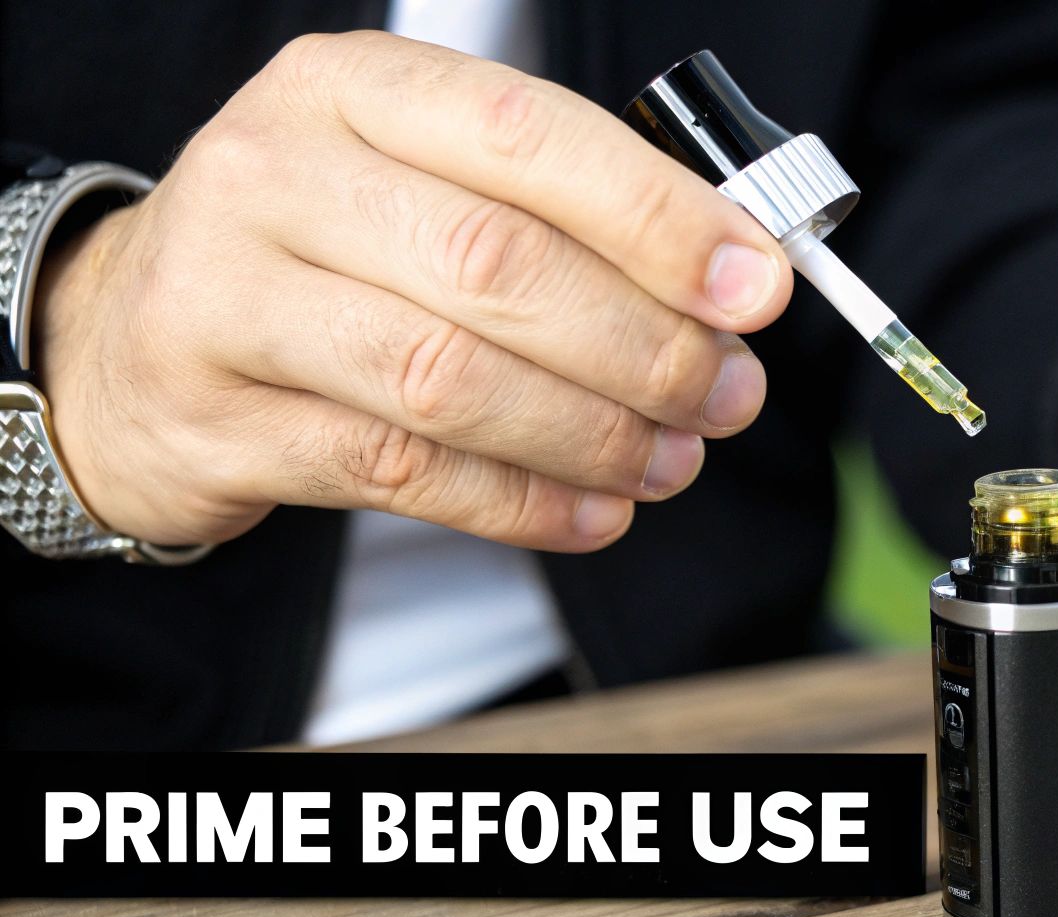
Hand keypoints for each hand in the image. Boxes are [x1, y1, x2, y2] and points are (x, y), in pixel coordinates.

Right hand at [35, 31, 790, 550]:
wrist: (128, 339)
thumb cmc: (326, 251)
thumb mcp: (421, 182)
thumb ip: (559, 211)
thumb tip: (731, 278)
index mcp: (349, 89)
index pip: (527, 136)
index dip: (659, 218)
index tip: (756, 288)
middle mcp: (274, 173)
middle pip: (497, 266)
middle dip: (643, 345)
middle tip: (728, 395)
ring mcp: (228, 298)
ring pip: (449, 379)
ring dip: (591, 433)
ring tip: (673, 460)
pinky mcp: (218, 420)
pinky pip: (401, 472)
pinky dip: (521, 503)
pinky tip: (594, 512)